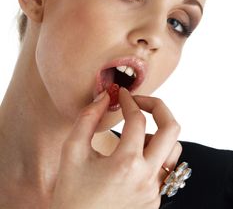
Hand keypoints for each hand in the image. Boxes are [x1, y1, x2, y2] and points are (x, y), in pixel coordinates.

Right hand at [50, 89, 181, 208]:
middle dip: (157, 106)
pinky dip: (155, 153)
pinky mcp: (155, 200)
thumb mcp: (72, 151)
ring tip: (136, 134)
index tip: (120, 94)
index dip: (128, 100)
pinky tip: (135, 155)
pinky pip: (166, 168)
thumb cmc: (71, 193)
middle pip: (171, 128)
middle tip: (140, 101)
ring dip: (158, 133)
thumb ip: (87, 118)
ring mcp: (154, 191)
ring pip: (174, 149)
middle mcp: (147, 178)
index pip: (137, 119)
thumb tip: (105, 97)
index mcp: (126, 164)